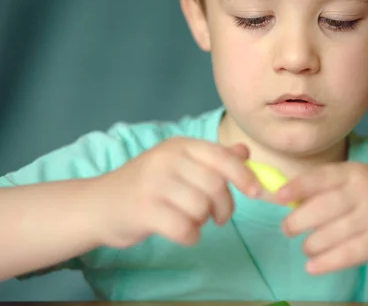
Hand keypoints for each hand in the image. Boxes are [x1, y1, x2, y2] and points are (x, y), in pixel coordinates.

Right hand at [90, 137, 260, 248]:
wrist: (97, 204)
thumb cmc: (145, 185)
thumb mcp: (177, 163)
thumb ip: (212, 157)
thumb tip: (245, 151)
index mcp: (179, 145)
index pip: (221, 156)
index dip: (243, 175)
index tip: (255, 192)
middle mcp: (166, 159)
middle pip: (216, 185)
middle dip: (224, 206)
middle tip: (218, 217)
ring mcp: (153, 184)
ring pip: (201, 208)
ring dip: (202, 221)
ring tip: (191, 219)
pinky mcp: (143, 210)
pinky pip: (184, 228)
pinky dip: (190, 236)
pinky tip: (183, 233)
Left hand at [276, 162, 367, 274]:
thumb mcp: (367, 182)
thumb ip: (336, 188)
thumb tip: (294, 200)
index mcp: (357, 173)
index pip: (319, 178)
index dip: (295, 188)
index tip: (277, 198)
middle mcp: (364, 191)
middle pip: (318, 208)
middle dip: (296, 221)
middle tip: (287, 230)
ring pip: (328, 234)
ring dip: (310, 245)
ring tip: (307, 248)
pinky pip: (344, 255)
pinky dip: (324, 263)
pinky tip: (313, 267)